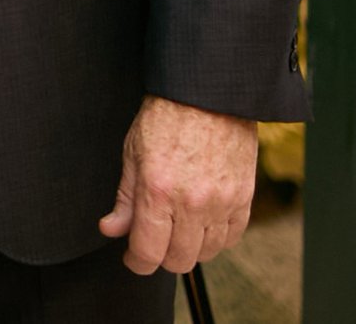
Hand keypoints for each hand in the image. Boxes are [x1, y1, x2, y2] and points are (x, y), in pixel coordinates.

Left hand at [97, 95, 256, 273]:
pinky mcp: (244, 197)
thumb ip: (124, 199)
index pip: (148, 252)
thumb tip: (111, 229)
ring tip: (179, 228)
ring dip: (190, 248)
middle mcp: (191, 202)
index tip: (134, 258)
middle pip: (178, 260)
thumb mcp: (133, 153)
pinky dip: (217, 237)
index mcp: (157, 191)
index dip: (137, 262)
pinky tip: (204, 223)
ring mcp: (221, 202)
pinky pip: (232, 237)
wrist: (208, 93)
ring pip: (206, 252)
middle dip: (162, 257)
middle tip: (156, 241)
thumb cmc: (167, 117)